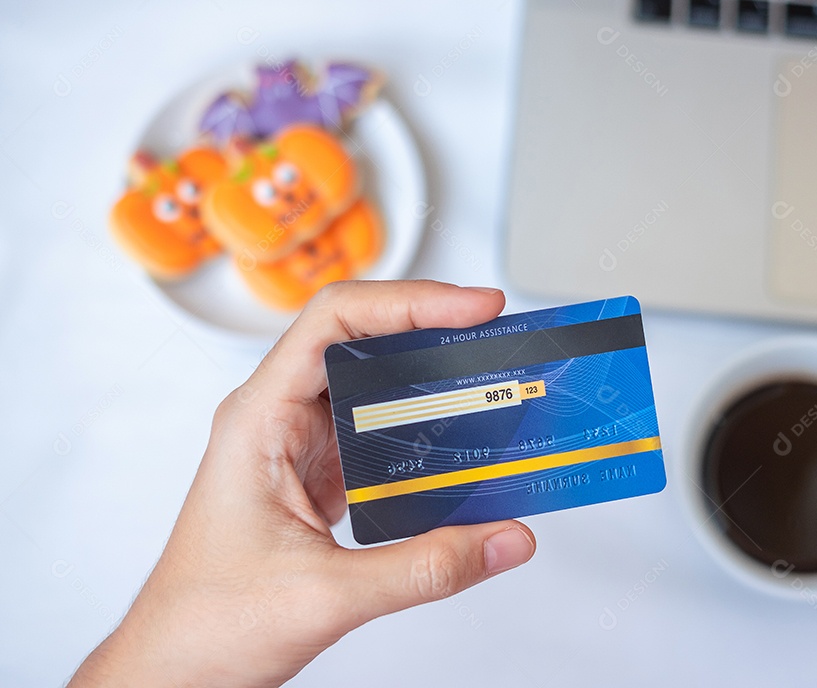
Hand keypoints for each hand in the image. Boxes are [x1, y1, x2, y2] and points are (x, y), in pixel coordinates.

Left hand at [70, 281, 535, 687]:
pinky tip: (462, 439)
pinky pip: (379, 429)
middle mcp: (278, 418)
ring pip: (372, 383)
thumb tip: (505, 537)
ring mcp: (299, 445)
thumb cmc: (207, 623)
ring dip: (430, 375)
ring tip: (488, 376)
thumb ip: (426, 568)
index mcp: (259, 419)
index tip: (471, 309)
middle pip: (359, 339)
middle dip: (431, 327)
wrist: (176, 667)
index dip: (408, 302)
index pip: (334, 322)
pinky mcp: (319, 474)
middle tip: (495, 333)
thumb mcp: (327, 596)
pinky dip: (425, 426)